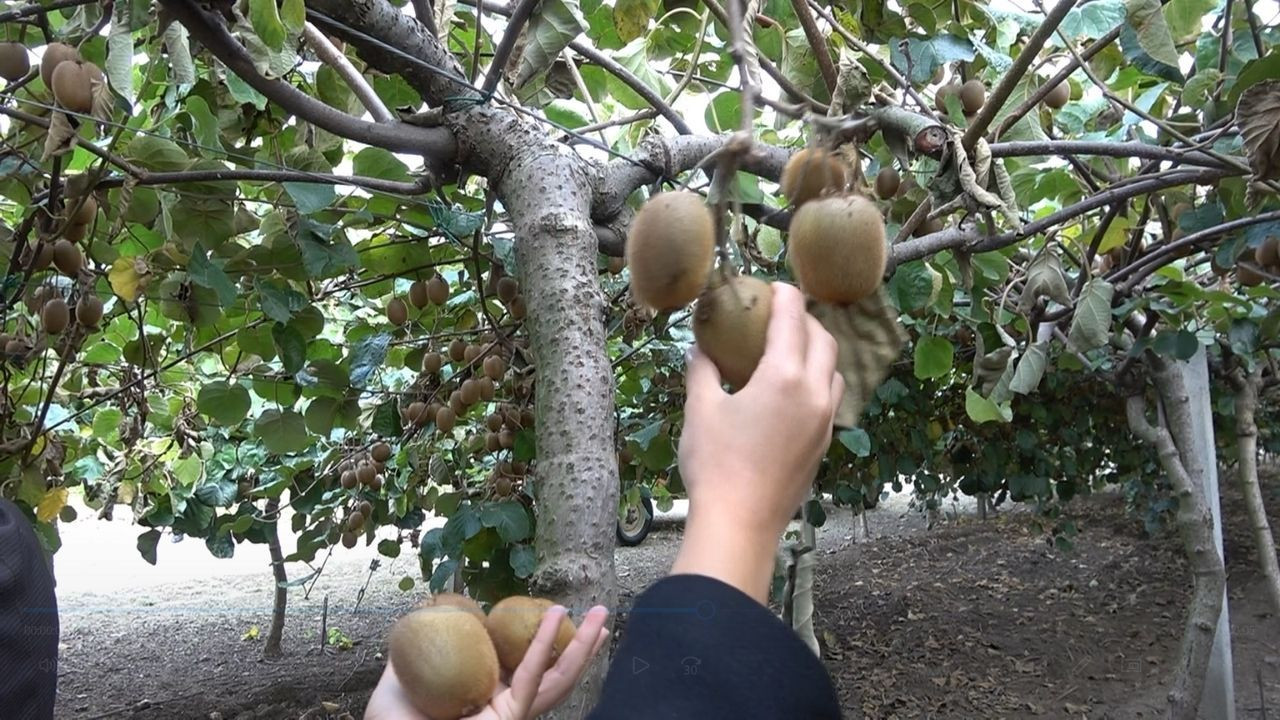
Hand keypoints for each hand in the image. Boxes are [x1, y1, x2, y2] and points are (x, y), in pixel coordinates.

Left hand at [365, 605, 609, 719]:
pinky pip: (531, 679)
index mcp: (488, 700)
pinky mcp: (509, 719)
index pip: (529, 669)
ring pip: (557, 679)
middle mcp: (506, 709)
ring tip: (600, 616)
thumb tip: (420, 620)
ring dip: (581, 645)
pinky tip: (555, 618)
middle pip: (556, 676)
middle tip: (601, 616)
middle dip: (583, 647)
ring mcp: (511, 717)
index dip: (550, 645)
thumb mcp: (401, 681)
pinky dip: (544, 646)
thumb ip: (414, 655)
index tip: (562, 617)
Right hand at [673, 282, 841, 600]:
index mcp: (784, 376)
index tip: (775, 285)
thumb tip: (700, 348)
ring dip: (817, 351)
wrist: (740, 524)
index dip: (785, 296)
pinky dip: (817, 382)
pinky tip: (793, 392)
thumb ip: (702, 371)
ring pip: (833, 371)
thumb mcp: (700, 410)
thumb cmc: (715, 463)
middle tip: (782, 314)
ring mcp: (824, 422)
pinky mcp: (823, 445)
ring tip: (791, 350)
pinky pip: (829, 399)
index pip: (793, 319)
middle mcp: (814, 393)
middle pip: (823, 340)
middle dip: (806, 320)